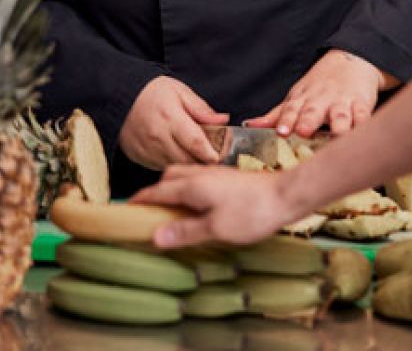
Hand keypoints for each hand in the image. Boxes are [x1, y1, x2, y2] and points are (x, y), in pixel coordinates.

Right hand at [119, 77, 228, 169]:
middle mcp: (158, 137)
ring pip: (175, 166)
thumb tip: (222, 120)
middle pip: (187, 159)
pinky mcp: (139, 157)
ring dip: (187, 163)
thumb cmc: (151, 92)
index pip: (196, 143)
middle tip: (212, 156)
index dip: (211, 153)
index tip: (220, 157)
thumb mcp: (179, 91)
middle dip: (202, 161)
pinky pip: (161, 167)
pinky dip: (172, 163)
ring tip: (195, 155)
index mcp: (171, 118)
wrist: (118, 96)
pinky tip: (176, 153)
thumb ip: (201, 108)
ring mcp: (147, 149)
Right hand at [133, 164, 295, 247]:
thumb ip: (185, 232)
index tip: (126, 210)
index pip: (156, 192)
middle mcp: (201, 175)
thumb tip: (155, 236)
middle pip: (167, 178)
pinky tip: (197, 204)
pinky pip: (197, 178)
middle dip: (154, 193)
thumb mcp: (216, 228)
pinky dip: (188, 188)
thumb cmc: (253, 212)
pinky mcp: (227, 178)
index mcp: (192, 185)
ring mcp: (215, 174)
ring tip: (171, 209)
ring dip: (172, 188)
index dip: (139, 201)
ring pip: (183, 175)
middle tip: (149, 212)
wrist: (285, 195)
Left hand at [245, 49, 393, 137]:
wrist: (352, 61)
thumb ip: (276, 115)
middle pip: (313, 112)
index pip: (291, 110)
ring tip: (337, 136)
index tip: (280, 131)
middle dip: (308, 121)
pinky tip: (363, 133)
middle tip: (303, 131)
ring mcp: (342, 102)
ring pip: (341, 116)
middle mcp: (321, 101)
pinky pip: (364, 116)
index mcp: (302, 100)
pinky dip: (364, 124)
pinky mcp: (362, 105)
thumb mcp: (296, 97)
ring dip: (339, 126)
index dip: (285, 120)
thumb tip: (248, 126)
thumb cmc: (319, 86)